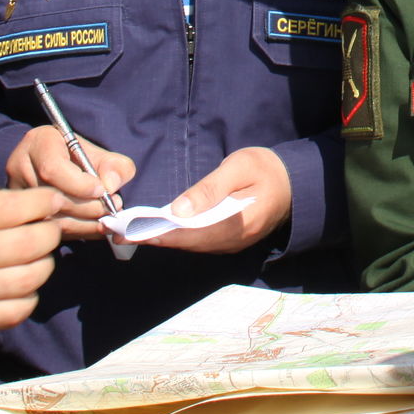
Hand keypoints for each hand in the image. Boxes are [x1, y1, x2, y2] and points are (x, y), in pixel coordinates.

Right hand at [0, 185, 65, 336]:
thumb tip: (39, 201)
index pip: (12, 208)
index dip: (43, 202)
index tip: (52, 200)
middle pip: (28, 244)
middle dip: (50, 233)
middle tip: (50, 229)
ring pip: (29, 279)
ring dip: (45, 264)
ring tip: (40, 256)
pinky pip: (17, 311)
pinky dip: (30, 297)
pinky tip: (24, 285)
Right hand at [3, 125, 135, 237]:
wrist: (59, 164)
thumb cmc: (81, 157)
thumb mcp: (100, 153)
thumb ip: (115, 166)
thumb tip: (111, 185)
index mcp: (38, 143)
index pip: (53, 169)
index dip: (80, 185)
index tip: (102, 190)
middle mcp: (20, 168)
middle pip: (52, 197)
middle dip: (88, 208)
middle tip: (111, 209)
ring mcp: (17, 195)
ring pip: (51, 219)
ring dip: (85, 224)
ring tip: (106, 219)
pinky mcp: (22, 216)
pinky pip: (49, 231)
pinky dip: (77, 233)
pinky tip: (94, 228)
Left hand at [135, 146, 291, 253]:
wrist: (297, 182)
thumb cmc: (266, 169)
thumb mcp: (239, 168)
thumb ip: (210, 189)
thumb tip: (178, 210)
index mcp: (236, 224)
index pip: (189, 234)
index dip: (157, 234)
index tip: (127, 231)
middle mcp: (233, 241)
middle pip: (186, 244)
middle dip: (151, 238)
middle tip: (116, 233)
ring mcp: (232, 243)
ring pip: (191, 245)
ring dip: (161, 239)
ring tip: (128, 232)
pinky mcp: (230, 240)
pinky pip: (199, 242)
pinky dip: (176, 237)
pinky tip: (157, 230)